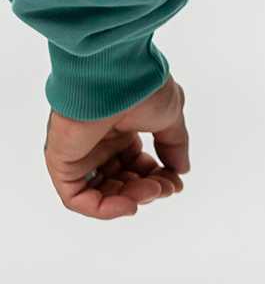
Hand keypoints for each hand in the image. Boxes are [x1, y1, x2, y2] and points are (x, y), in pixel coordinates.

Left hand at [44, 76, 189, 219]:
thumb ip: (174, 145)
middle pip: (121, 181)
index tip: (176, 183)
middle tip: (164, 189)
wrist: (116, 74)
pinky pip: (77, 198)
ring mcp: (79, 152)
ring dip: (129, 199)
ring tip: (151, 192)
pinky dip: (103, 208)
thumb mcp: (169, 116)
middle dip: (146, 189)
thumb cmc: (141, 86)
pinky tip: (129, 205)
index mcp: (120, 128)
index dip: (157, 178)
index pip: (136, 165)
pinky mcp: (62, 162)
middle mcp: (98, 141)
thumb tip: (182, 170)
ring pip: (101, 192)